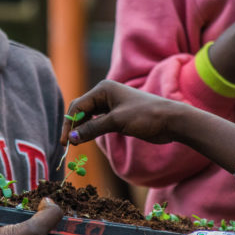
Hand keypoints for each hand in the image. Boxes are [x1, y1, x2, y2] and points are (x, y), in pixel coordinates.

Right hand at [59, 80, 190, 146]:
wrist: (170, 120)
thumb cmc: (145, 116)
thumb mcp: (116, 122)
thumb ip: (92, 129)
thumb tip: (71, 137)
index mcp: (103, 89)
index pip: (78, 105)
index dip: (69, 123)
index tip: (64, 141)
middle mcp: (105, 94)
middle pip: (81, 110)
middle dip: (73, 126)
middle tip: (67, 144)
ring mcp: (112, 105)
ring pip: (89, 117)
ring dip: (82, 129)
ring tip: (75, 144)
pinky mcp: (118, 116)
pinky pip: (98, 122)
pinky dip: (91, 130)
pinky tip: (86, 139)